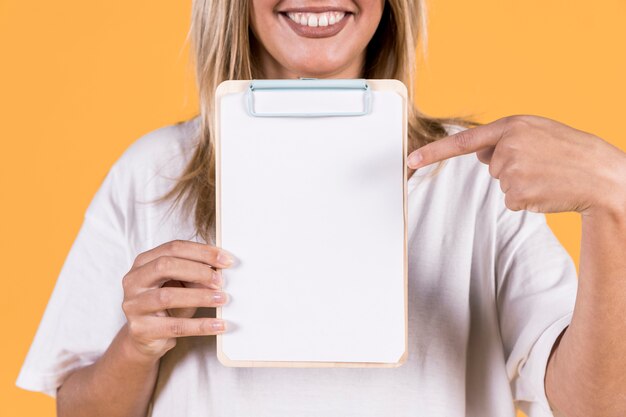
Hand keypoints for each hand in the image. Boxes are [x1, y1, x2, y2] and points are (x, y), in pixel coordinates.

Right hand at [121, 240, 234, 361]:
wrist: (145, 338)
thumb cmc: (166, 306)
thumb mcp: (181, 284)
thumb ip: (195, 274)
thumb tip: (220, 269)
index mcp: (143, 262)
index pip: (173, 248)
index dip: (202, 252)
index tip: (225, 260)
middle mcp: (133, 281)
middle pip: (165, 266)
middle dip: (198, 271)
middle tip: (220, 280)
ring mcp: (133, 305)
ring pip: (167, 296)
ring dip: (200, 297)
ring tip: (222, 299)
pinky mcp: (141, 329)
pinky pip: (175, 326)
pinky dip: (200, 325)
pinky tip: (218, 325)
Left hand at [407, 115, 625, 216]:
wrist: (602, 175)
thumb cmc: (570, 152)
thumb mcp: (538, 132)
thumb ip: (506, 138)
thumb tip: (481, 155)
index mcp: (512, 126)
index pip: (464, 140)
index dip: (434, 152)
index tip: (410, 160)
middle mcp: (508, 146)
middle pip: (491, 166)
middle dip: (512, 168)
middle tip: (543, 164)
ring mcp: (512, 171)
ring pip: (502, 185)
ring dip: (521, 185)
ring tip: (548, 175)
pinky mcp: (518, 194)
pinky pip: (511, 202)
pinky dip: (527, 200)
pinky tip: (548, 190)